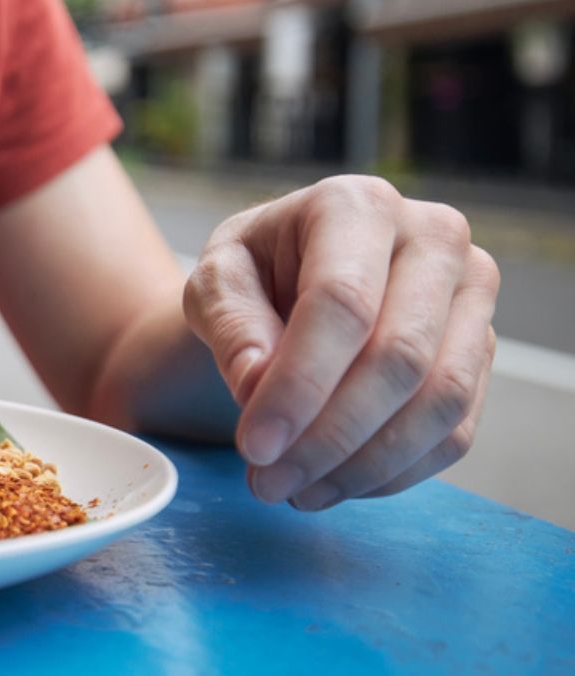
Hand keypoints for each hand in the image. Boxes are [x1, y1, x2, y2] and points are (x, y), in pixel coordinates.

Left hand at [182, 175, 499, 509]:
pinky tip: (332, 483)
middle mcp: (432, 239)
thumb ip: (232, 330)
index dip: (300, 384)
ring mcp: (470, 296)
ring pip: (440, 401)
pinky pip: (455, 430)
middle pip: (400, 357)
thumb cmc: (250, 277)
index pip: (342, 303)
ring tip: (293, 490)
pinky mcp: (481, 352)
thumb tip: (261, 390)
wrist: (289, 283)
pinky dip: (392, 471)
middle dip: (329, 436)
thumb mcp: (214, 287)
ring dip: (363, 463)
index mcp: (356, 205)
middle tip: (267, 482)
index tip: (255, 446)